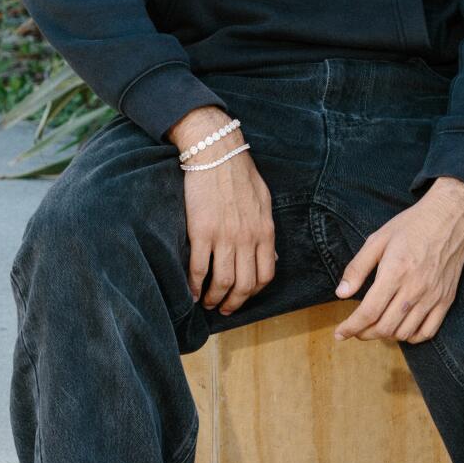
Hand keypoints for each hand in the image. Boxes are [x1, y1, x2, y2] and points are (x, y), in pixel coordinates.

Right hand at [171, 105, 276, 314]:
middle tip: (223, 308)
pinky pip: (198, 268)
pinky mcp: (201, 232)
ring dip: (213, 298)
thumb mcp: (264, 202)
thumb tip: (272, 256)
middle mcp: (247, 238)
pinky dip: (194, 285)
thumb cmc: (240, 174)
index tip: (243, 297)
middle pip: (244, 285)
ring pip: (221, 282)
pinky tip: (191, 291)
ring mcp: (224, 237)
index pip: (265, 275)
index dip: (253, 293)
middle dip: (233, 303)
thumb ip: (266, 231)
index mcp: (265, 232)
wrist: (216, 153)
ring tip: (206, 302)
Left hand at [335, 178, 463, 343]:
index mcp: (395, 272)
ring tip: (376, 327)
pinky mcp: (446, 299)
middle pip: (385, 327)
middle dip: (364, 334)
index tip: (339, 333)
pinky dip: (411, 337)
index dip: (350, 327)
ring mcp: (433, 296)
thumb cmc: (411, 225)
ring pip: (404, 333)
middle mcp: (415, 288)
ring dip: (386, 336)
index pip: (368, 312)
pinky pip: (428, 332)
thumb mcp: (378, 239)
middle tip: (356, 329)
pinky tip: (401, 328)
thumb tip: (341, 294)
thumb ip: (357, 268)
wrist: (450, 216)